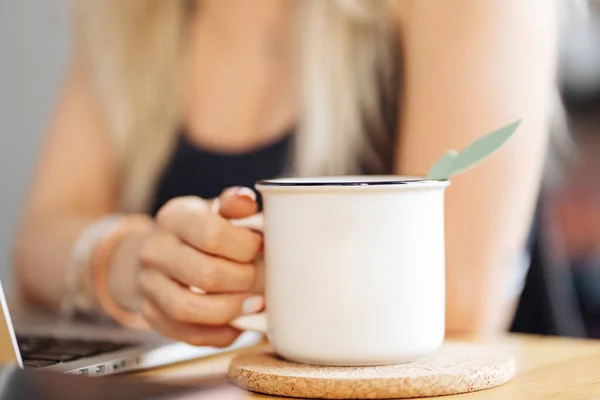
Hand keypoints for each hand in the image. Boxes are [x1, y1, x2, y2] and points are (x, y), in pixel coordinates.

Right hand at [137, 187, 263, 346]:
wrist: (165, 252)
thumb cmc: (202, 231)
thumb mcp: (217, 210)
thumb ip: (235, 204)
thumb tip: (245, 199)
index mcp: (174, 217)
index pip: (212, 234)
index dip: (245, 246)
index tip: (259, 247)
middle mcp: (154, 251)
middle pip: (204, 274)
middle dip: (242, 279)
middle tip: (256, 275)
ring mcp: (148, 285)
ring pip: (188, 309)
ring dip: (230, 309)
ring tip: (252, 302)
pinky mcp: (152, 315)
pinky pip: (187, 334)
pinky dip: (219, 333)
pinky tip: (238, 322)